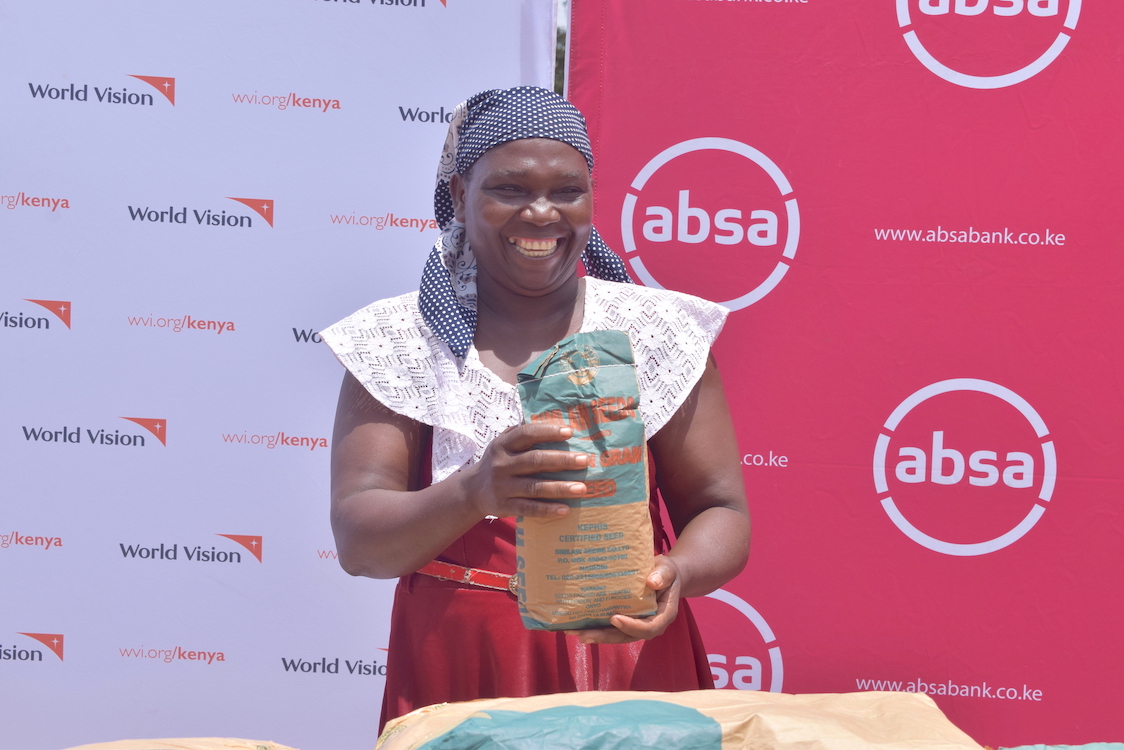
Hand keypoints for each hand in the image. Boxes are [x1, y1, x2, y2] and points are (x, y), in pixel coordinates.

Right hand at [462, 423, 589, 518]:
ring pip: (534, 487)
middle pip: (535, 461)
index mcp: (503, 445)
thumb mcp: (502, 444)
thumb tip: (554, 421)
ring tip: (582, 488)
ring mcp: (502, 486)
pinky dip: (547, 510)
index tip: (570, 432)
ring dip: (560, 488)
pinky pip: (528, 508)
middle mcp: (501, 464)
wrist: (472, 491)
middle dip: (561, 460)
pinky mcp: (504, 506)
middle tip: (584, 460)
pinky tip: (565, 510)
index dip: (548, 432)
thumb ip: (522, 433)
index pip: (526, 434)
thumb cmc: (498, 463)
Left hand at [567, 555, 681, 643]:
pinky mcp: (626, 620)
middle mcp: (650, 624)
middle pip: (628, 635)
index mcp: (664, 615)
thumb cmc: (666, 572)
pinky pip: (612, 628)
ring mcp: (637, 624)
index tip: (614, 618)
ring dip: (597, 635)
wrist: (663, 576)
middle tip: (585, 635)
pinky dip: (596, 628)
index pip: (649, 627)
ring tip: (576, 633)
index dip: (632, 626)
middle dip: (606, 636)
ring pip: (617, 635)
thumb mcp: (668, 569)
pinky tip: (578, 626)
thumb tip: (652, 581)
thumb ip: (663, 575)